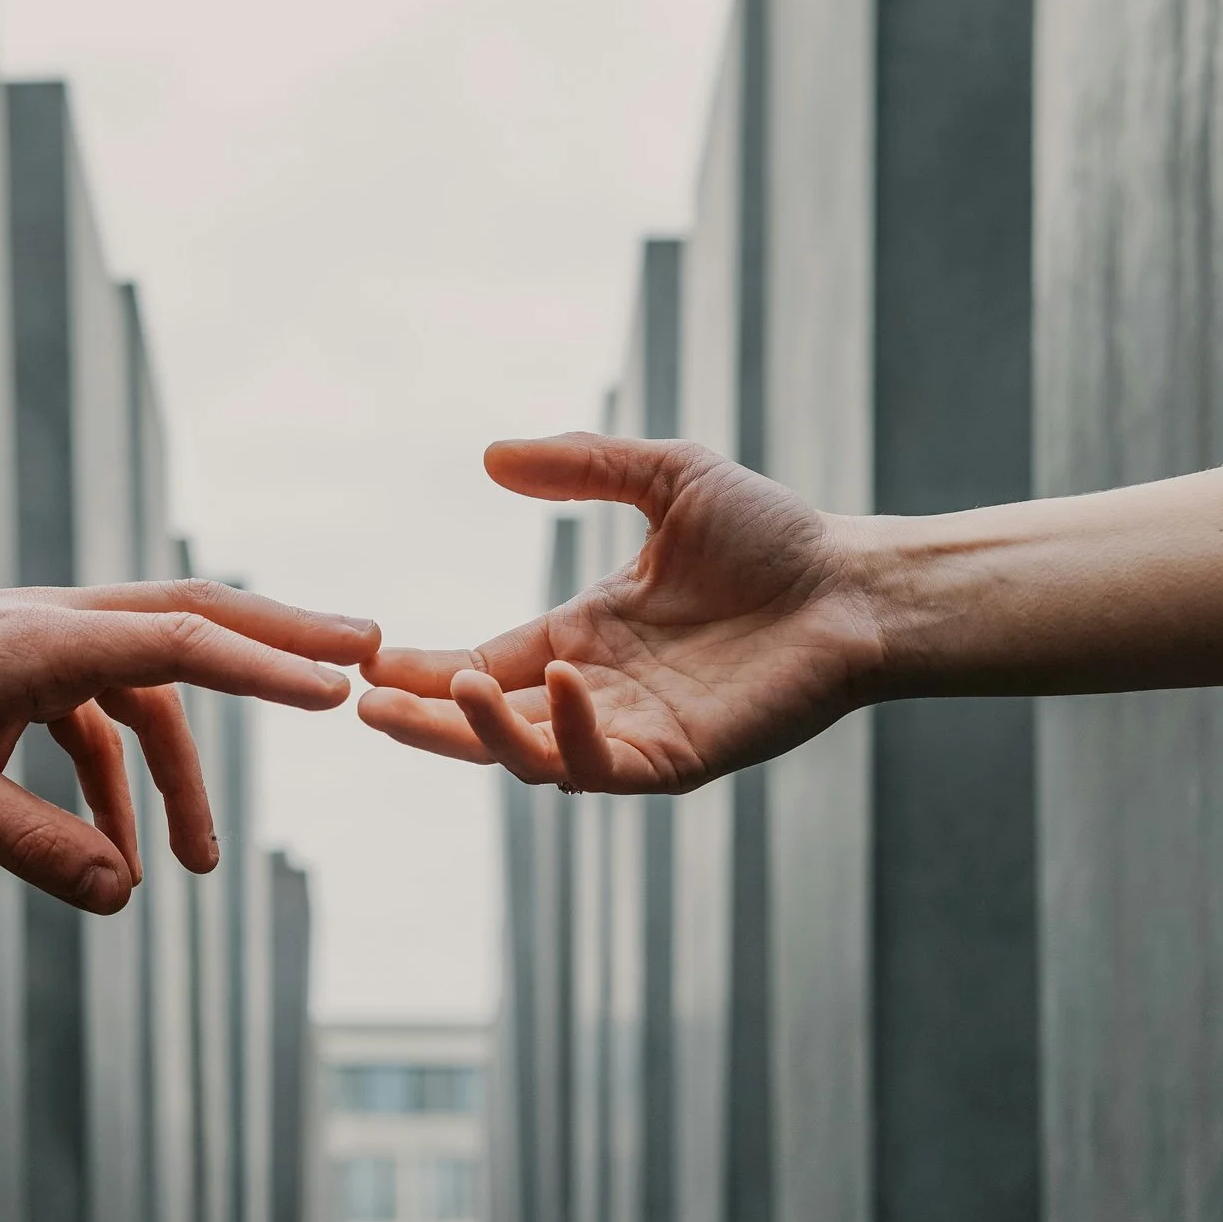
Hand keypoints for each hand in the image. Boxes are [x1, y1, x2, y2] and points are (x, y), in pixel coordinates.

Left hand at [0, 579, 377, 911]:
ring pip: (153, 686)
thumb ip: (30, 845)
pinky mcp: (26, 671)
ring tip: (202, 867)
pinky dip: (120, 783)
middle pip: (197, 620)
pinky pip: (101, 720)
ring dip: (184, 772)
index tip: (339, 687)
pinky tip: (114, 855)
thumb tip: (123, 897)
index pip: (182, 642)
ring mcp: (47, 643)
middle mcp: (61, 624)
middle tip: (368, 652)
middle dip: (283, 641)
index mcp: (48, 637)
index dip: (267, 666)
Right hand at [358, 435, 868, 793]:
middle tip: (366, 704)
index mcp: (584, 637)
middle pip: (488, 723)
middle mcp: (597, 692)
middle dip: (425, 720)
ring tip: (447, 690)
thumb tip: (490, 456)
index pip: (484, 664)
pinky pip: (603, 766)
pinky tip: (558, 684)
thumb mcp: (666, 477)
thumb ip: (581, 466)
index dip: (424, 670)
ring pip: (532, 756)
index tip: (369, 661)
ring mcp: (634, 731)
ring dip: (481, 732)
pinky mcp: (677, 759)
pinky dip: (572, 734)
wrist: (856, 583)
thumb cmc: (774, 535)